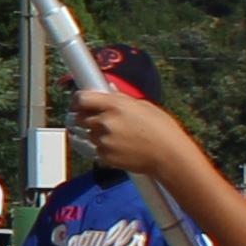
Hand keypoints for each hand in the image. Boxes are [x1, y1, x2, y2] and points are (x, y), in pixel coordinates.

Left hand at [70, 84, 201, 192]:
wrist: (169, 156)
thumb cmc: (161, 129)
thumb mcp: (144, 106)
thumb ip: (120, 98)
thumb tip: (108, 88)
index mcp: (115, 105)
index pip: (81, 99)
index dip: (77, 100)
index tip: (78, 102)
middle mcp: (105, 122)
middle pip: (79, 117)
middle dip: (84, 117)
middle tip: (96, 118)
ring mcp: (103, 140)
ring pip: (87, 134)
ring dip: (95, 133)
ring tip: (116, 134)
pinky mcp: (104, 156)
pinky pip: (95, 149)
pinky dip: (102, 147)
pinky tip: (119, 146)